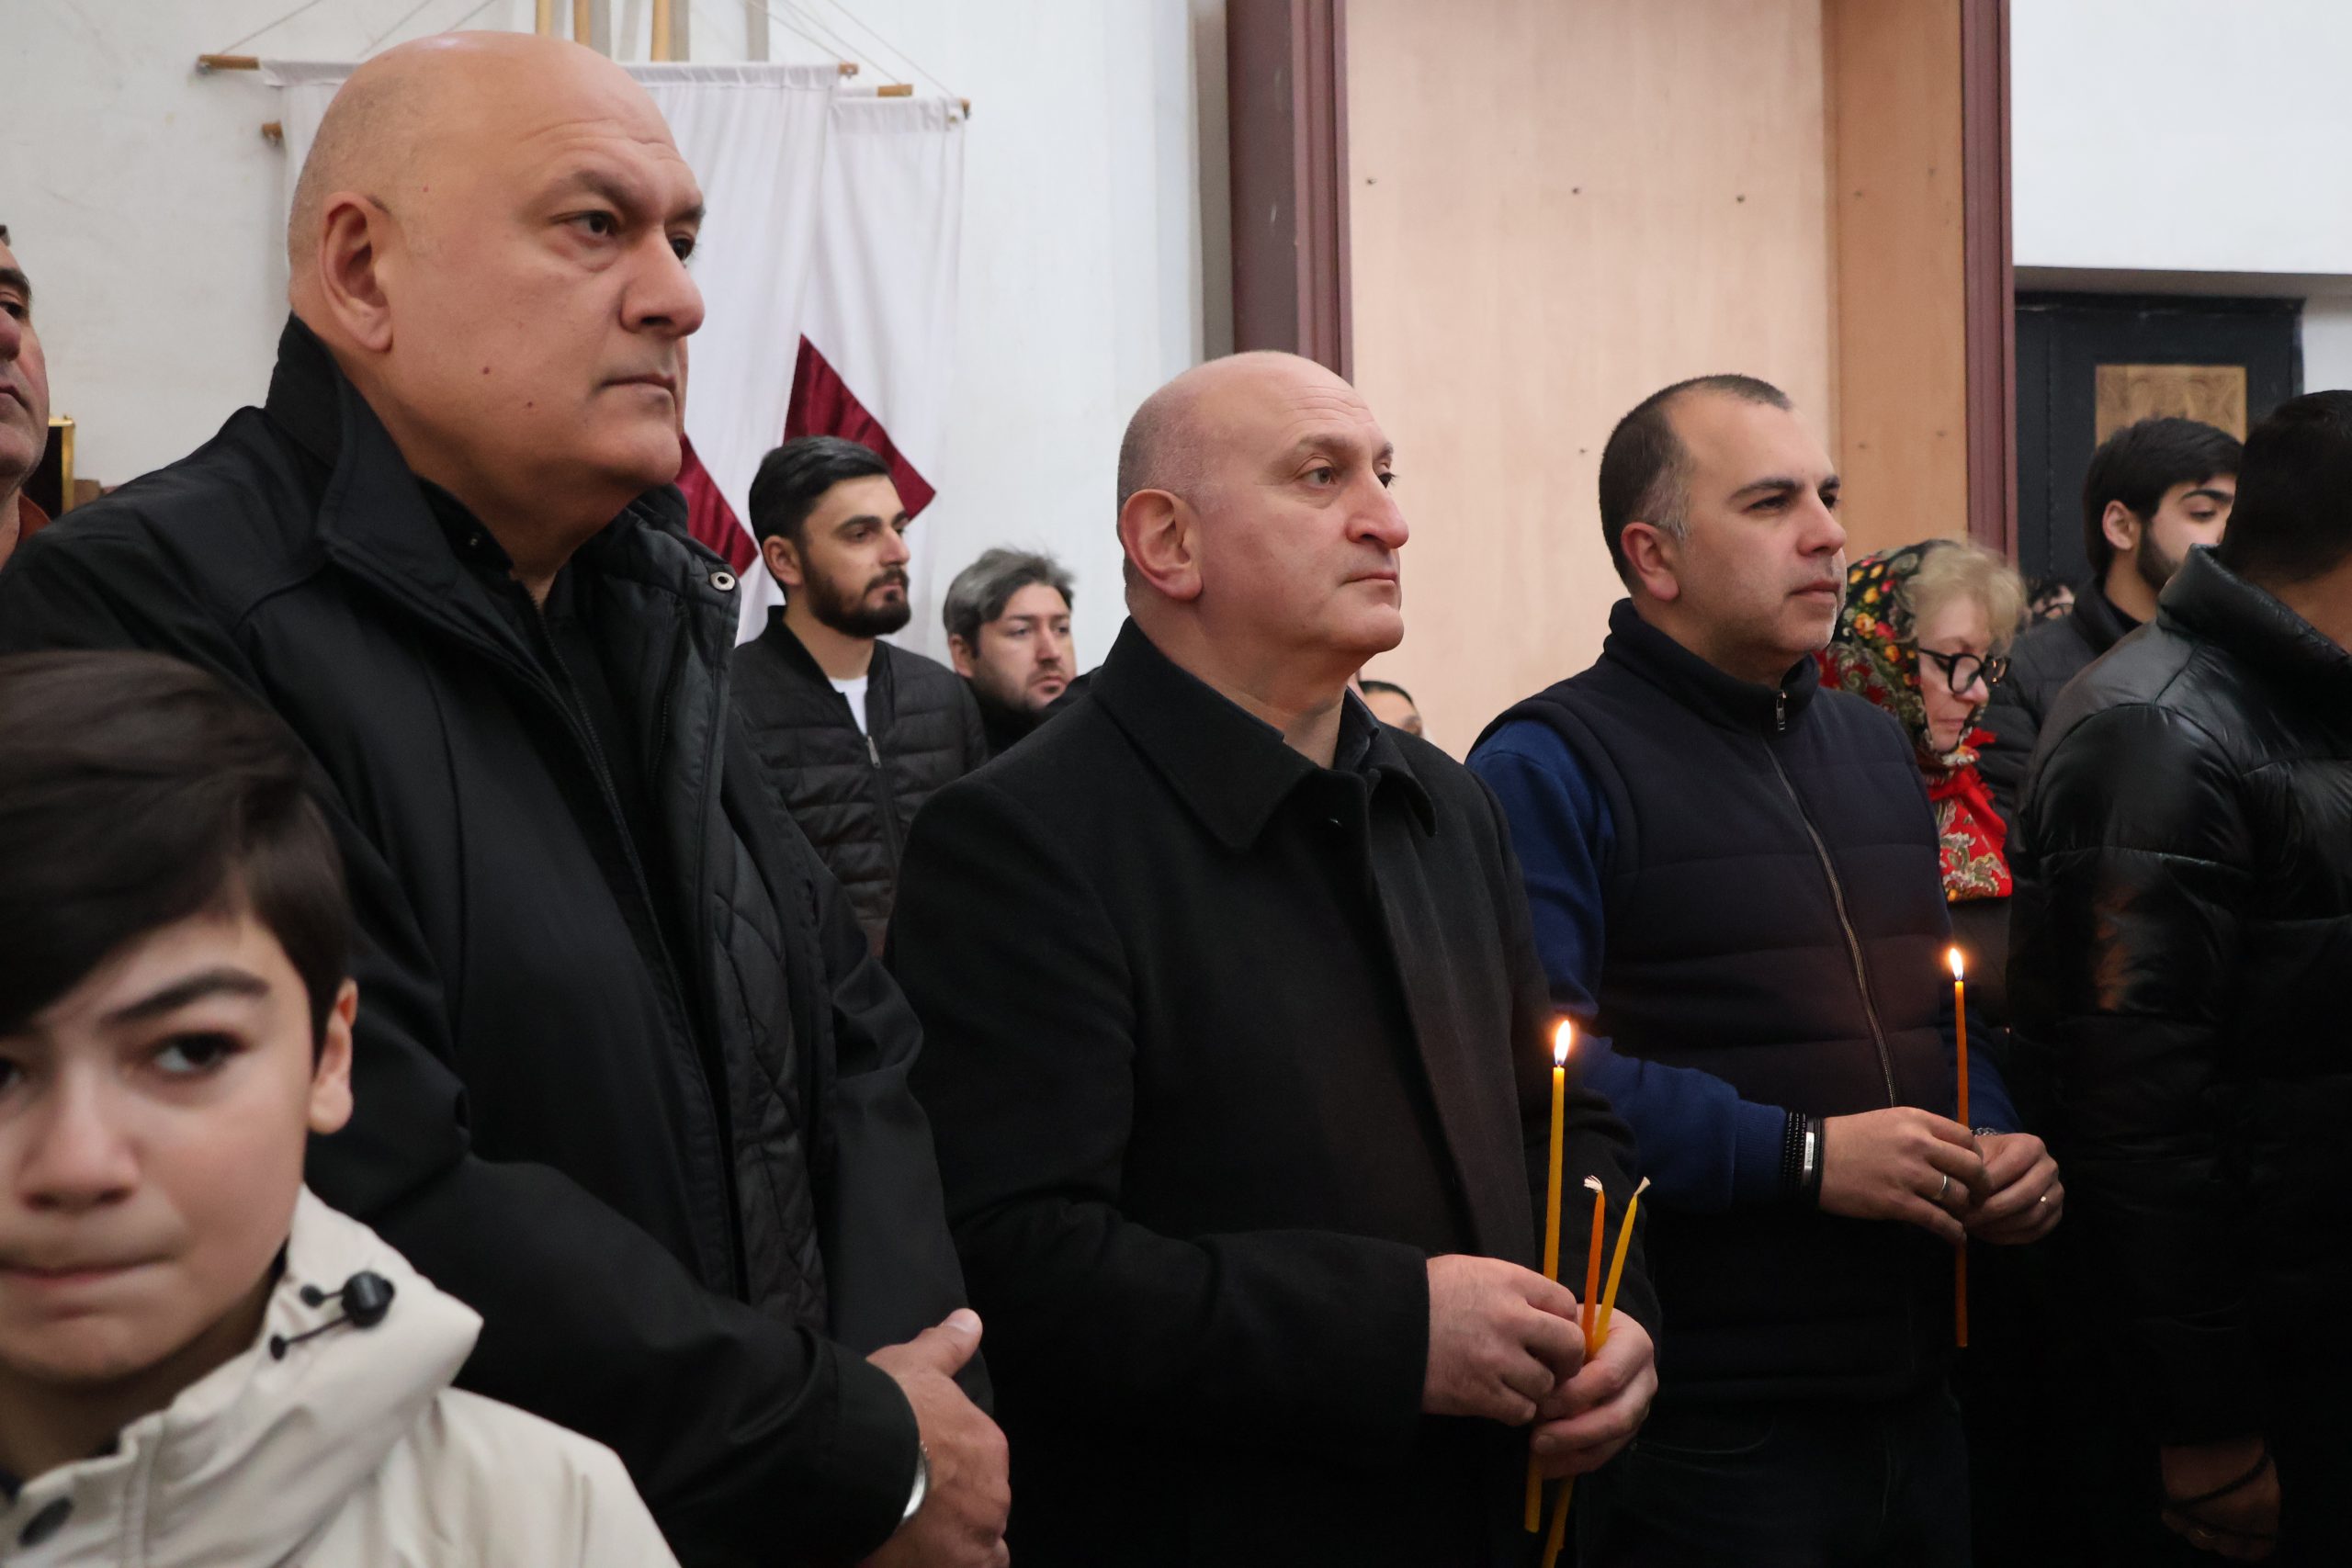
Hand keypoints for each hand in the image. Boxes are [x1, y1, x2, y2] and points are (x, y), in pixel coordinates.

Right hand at [863, 1310, 1010, 1567]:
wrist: (858, 1451)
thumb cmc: (887, 1406)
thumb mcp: (916, 1363)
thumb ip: (947, 1346)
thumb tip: (971, 1319)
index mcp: (988, 1449)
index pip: (980, 1472)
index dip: (950, 1479)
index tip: (923, 1481)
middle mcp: (991, 1498)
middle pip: (979, 1516)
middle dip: (954, 1518)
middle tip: (913, 1516)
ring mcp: (972, 1541)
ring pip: (975, 1553)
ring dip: (951, 1547)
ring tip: (913, 1542)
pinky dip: (939, 1565)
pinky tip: (909, 1560)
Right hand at [1422, 1254, 1585, 1424]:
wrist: (1378, 1326)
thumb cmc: (1420, 1296)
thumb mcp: (1468, 1272)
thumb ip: (1509, 1288)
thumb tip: (1542, 1310)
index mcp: (1508, 1281)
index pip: (1566, 1303)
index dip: (1564, 1322)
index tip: (1553, 1334)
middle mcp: (1511, 1317)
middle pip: (1570, 1346)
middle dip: (1566, 1361)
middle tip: (1551, 1367)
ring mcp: (1498, 1358)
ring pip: (1546, 1383)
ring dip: (1534, 1387)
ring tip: (1512, 1382)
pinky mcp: (1482, 1394)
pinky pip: (1522, 1410)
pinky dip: (1514, 1408)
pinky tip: (1497, 1397)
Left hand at [1529, 1312, 1655, 1477]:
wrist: (1599, 1335)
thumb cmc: (1577, 1327)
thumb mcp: (1569, 1324)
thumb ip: (1559, 1347)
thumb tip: (1535, 1379)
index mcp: (1634, 1345)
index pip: (1609, 1375)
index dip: (1574, 1393)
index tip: (1540, 1402)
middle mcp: (1645, 1379)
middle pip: (1617, 1416)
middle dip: (1575, 1431)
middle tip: (1537, 1438)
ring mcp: (1640, 1407)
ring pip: (1614, 1440)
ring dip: (1573, 1451)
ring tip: (1538, 1454)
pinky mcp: (1629, 1430)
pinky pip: (1606, 1453)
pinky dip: (1574, 1462)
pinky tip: (1546, 1466)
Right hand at [1818, 1108, 1984, 1243]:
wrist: (1810, 1156)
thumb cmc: (1846, 1138)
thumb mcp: (1888, 1120)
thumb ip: (1919, 1132)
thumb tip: (1948, 1151)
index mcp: (1916, 1121)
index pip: (1967, 1138)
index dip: (1977, 1157)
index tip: (1973, 1171)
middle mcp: (1918, 1144)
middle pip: (1972, 1167)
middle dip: (1981, 1186)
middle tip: (1978, 1198)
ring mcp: (1908, 1174)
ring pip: (1959, 1195)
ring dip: (1966, 1211)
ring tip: (1962, 1218)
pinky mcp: (1897, 1202)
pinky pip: (1939, 1220)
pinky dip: (1953, 1233)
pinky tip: (1956, 1238)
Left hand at [1963, 1131, 2062, 1243]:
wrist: (1998, 1166)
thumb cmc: (1983, 1157)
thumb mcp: (1975, 1152)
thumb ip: (1972, 1166)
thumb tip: (1961, 1190)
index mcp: (2032, 1146)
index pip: (2012, 1167)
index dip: (1986, 1184)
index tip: (1962, 1196)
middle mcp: (2050, 1167)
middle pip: (2026, 1195)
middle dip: (1992, 1209)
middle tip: (1966, 1218)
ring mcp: (2056, 1192)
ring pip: (2032, 1216)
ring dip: (2000, 1225)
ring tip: (1974, 1226)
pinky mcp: (2056, 1214)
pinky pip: (2036, 1231)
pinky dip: (2009, 1235)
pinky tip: (1986, 1232)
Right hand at [2160, 1436, 2278, 1560]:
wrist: (2207, 1415)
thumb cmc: (2241, 1440)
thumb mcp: (2263, 1473)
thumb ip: (2258, 1502)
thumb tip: (2249, 1522)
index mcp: (2263, 1509)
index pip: (2256, 1548)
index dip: (2248, 1544)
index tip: (2241, 1537)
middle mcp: (2236, 1519)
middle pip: (2227, 1547)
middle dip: (2223, 1537)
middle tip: (2217, 1523)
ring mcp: (2204, 1512)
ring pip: (2200, 1538)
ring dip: (2199, 1528)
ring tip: (2197, 1512)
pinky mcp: (2177, 1501)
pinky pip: (2174, 1522)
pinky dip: (2176, 1517)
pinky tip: (2181, 1504)